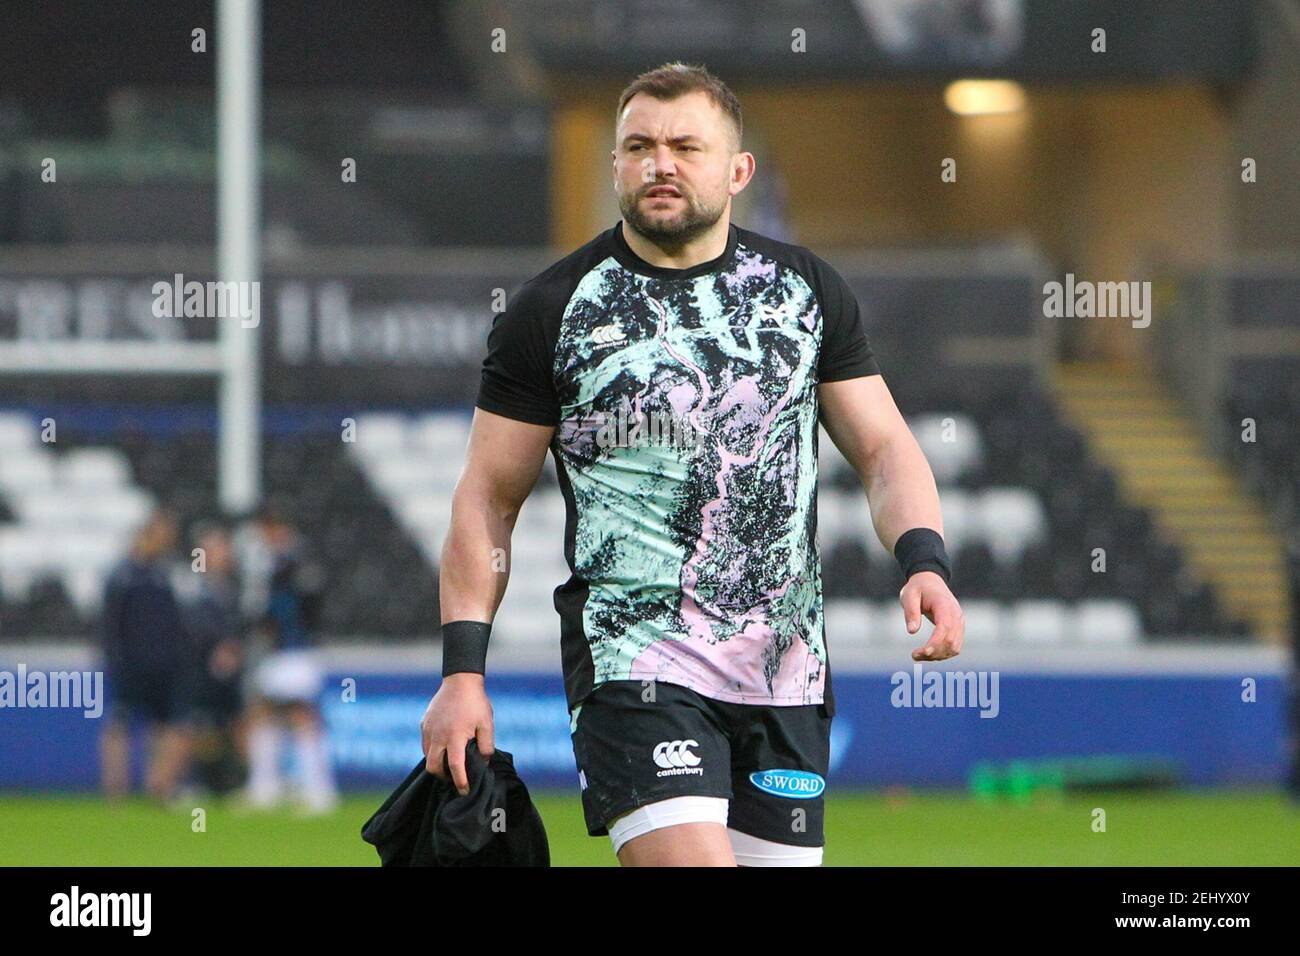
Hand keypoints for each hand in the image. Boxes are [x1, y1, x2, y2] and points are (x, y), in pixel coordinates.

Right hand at [420, 674, 494, 794]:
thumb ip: (486, 746)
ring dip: (437, 763)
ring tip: (450, 762)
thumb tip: (483, 763)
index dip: (460, 782)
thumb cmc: (476, 703)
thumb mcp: (487, 724)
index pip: (454, 766)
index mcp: (455, 737)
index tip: (464, 791)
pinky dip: (432, 751)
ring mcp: (429, 729)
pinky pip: (425, 744)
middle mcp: (438, 735)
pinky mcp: (424, 723)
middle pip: (433, 767)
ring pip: (427, 756)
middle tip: (455, 778)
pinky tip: (444, 747)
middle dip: (443, 777)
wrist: (460, 680)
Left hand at [900, 571, 964, 661]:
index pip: (945, 627)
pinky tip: (928, 654)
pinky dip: (943, 654)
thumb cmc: (918, 588)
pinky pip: (955, 646)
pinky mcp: (958, 628)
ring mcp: (959, 622)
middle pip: (951, 641)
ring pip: (954, 647)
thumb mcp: (909, 595)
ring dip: (938, 656)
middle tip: (914, 655)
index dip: (935, 642)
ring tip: (918, 655)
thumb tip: (912, 631)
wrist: (930, 581)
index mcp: (944, 605)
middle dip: (934, 652)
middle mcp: (956, 615)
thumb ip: (911, 612)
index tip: (923, 652)